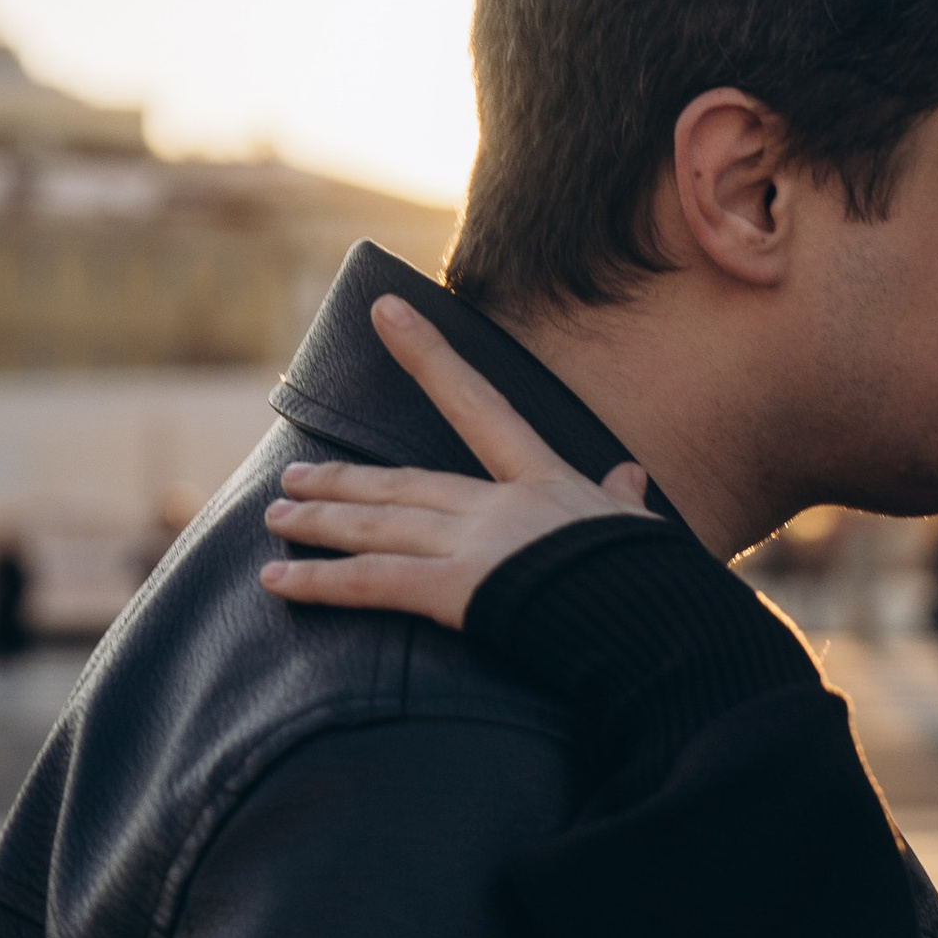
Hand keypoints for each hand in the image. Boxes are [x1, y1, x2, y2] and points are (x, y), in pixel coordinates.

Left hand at [260, 295, 653, 630]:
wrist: (662, 626)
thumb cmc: (656, 583)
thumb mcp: (640, 531)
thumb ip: (622, 501)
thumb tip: (629, 476)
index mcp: (545, 480)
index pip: (478, 405)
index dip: (428, 355)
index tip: (387, 311)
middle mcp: (500, 504)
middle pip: (405, 482)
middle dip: (345, 480)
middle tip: (294, 477)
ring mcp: (478, 545)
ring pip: (378, 525)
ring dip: (319, 522)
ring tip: (275, 518)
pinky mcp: (460, 592)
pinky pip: (375, 583)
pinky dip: (320, 582)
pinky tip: (276, 580)